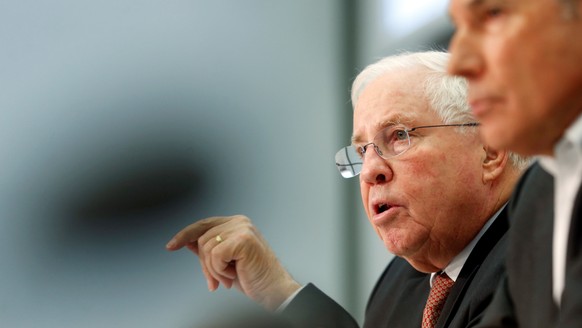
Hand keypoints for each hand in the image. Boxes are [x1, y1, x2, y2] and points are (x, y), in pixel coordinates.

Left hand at [166, 215, 300, 309]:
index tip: (170, 246)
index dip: (185, 235)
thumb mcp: (224, 262)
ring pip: (206, 248)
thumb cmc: (253, 278)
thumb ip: (208, 249)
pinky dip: (220, 270)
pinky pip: (215, 255)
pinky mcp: (243, 239)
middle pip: (202, 239)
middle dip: (205, 265)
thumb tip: (188, 242)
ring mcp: (242, 229)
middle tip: (217, 281)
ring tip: (229, 277)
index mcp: (236, 224)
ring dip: (214, 270)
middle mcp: (239, 222)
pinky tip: (234, 274)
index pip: (203, 224)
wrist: (273, 290)